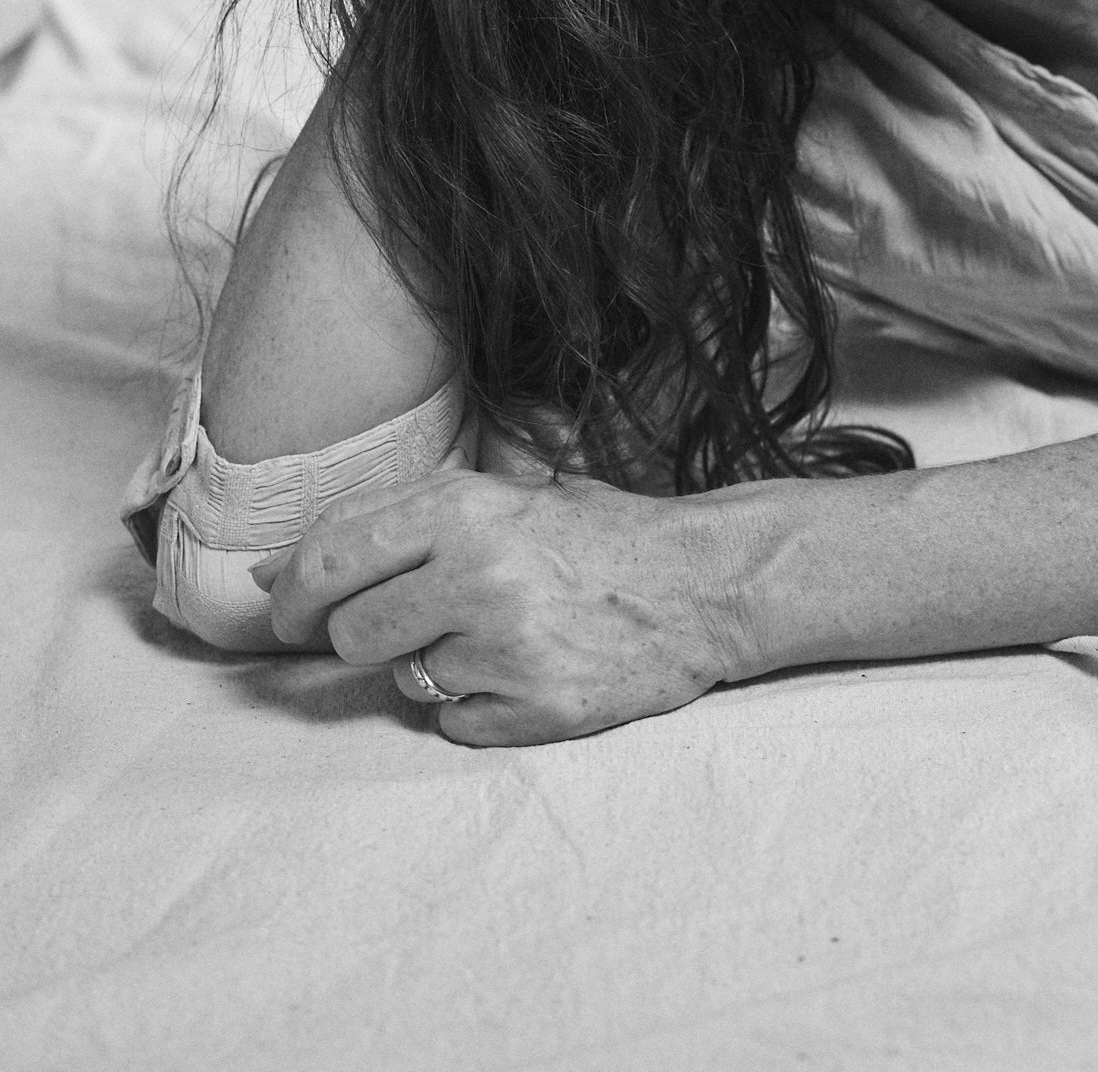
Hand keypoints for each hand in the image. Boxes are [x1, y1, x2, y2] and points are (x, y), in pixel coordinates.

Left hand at [252, 464, 743, 746]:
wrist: (700, 583)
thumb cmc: (592, 535)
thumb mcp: (499, 498)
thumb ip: (387, 523)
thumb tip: (270, 571)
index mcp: (465, 508)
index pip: (328, 558)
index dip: (293, 596)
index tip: (290, 613)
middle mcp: (479, 574)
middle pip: (352, 633)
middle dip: (362, 635)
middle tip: (400, 624)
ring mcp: (508, 648)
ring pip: (403, 681)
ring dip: (428, 665)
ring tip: (487, 635)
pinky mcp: (537, 709)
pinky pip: (455, 724)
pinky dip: (476, 705)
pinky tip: (520, 670)